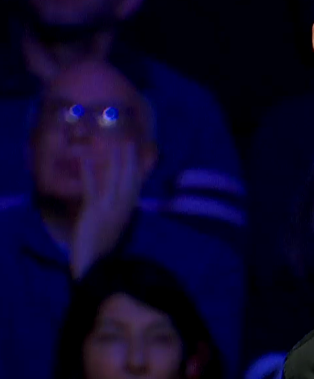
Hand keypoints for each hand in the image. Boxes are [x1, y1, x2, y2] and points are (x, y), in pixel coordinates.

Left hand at [70, 142, 144, 278]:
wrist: (96, 267)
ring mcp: (110, 207)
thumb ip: (118, 212)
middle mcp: (123, 205)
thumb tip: (119, 199)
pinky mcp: (94, 211)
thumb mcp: (114, 227)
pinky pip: (93, 187)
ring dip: (112, 159)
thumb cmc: (103, 249)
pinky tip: (85, 159)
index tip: (136, 151)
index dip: (136, 166)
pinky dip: (89, 172)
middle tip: (127, 139)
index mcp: (129, 209)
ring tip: (109, 141)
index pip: (135, 183)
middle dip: (128, 157)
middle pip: (128, 176)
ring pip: (114, 178)